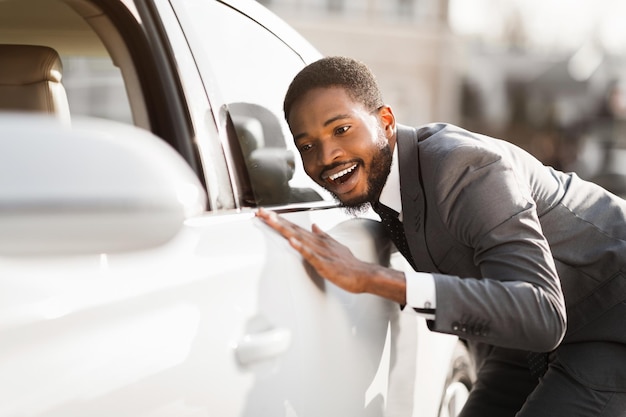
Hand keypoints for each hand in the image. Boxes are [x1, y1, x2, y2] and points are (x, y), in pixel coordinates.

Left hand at [256, 208, 406, 302]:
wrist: (363, 274)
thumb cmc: (348, 263)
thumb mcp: (334, 246)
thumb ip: (323, 235)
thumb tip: (314, 226)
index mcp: (317, 239)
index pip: (294, 226)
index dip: (279, 219)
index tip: (265, 213)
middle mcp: (317, 242)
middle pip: (292, 228)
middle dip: (275, 220)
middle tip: (260, 212)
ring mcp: (320, 251)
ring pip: (298, 237)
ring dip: (284, 228)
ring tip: (270, 220)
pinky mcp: (324, 263)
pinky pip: (310, 254)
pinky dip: (301, 247)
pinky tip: (292, 241)